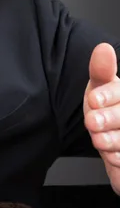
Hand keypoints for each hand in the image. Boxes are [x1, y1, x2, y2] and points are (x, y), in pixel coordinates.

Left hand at [83, 42, 119, 193]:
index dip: (108, 96)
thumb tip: (103, 48)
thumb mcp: (101, 85)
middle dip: (109, 119)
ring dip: (114, 141)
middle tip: (92, 122)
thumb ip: (101, 70)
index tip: (93, 99)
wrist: (107, 133)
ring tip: (99, 141)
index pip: (119, 93)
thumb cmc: (105, 105)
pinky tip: (113, 158)